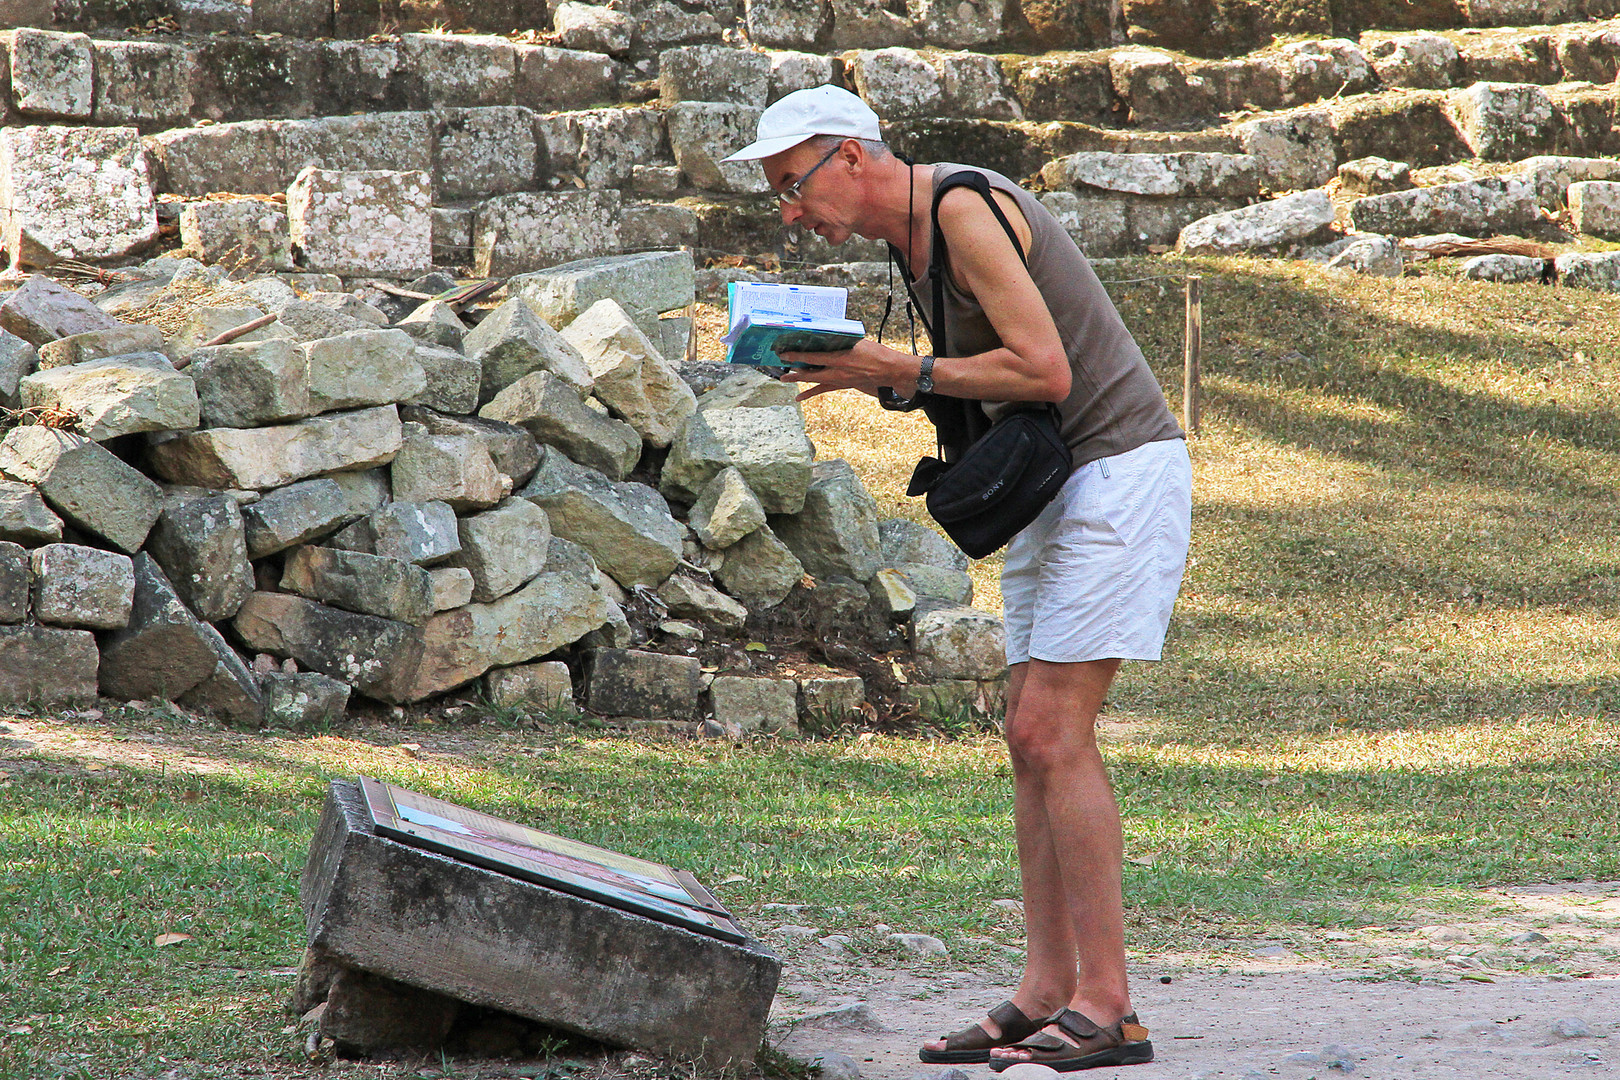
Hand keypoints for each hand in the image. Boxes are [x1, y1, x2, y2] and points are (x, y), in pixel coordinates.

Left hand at [777, 339, 918, 401]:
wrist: (889, 370)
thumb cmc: (875, 352)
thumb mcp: (857, 341)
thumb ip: (840, 340)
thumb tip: (824, 334)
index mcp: (841, 359)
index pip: (814, 357)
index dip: (797, 356)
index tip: (784, 353)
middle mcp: (837, 372)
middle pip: (810, 371)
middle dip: (794, 369)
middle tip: (781, 367)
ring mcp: (839, 381)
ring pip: (814, 380)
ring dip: (799, 379)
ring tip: (784, 378)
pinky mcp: (842, 385)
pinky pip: (823, 390)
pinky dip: (810, 392)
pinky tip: (799, 398)